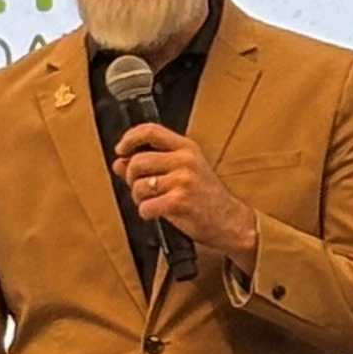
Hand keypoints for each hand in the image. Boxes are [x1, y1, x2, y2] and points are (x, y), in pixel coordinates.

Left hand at [113, 121, 257, 264]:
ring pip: (139, 186)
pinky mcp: (180, 201)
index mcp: (187, 148)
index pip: (150, 131)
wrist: (232, 221)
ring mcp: (183, 180)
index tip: (121, 149)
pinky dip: (146, 213)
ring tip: (152, 202)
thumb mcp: (184, 172)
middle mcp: (185, 160)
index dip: (129, 138)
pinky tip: (157, 213)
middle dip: (131, 178)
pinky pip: (146, 207)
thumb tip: (120, 162)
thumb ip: (153, 165)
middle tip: (139, 188)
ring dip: (139, 198)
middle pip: (137, 162)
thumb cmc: (208, 197)